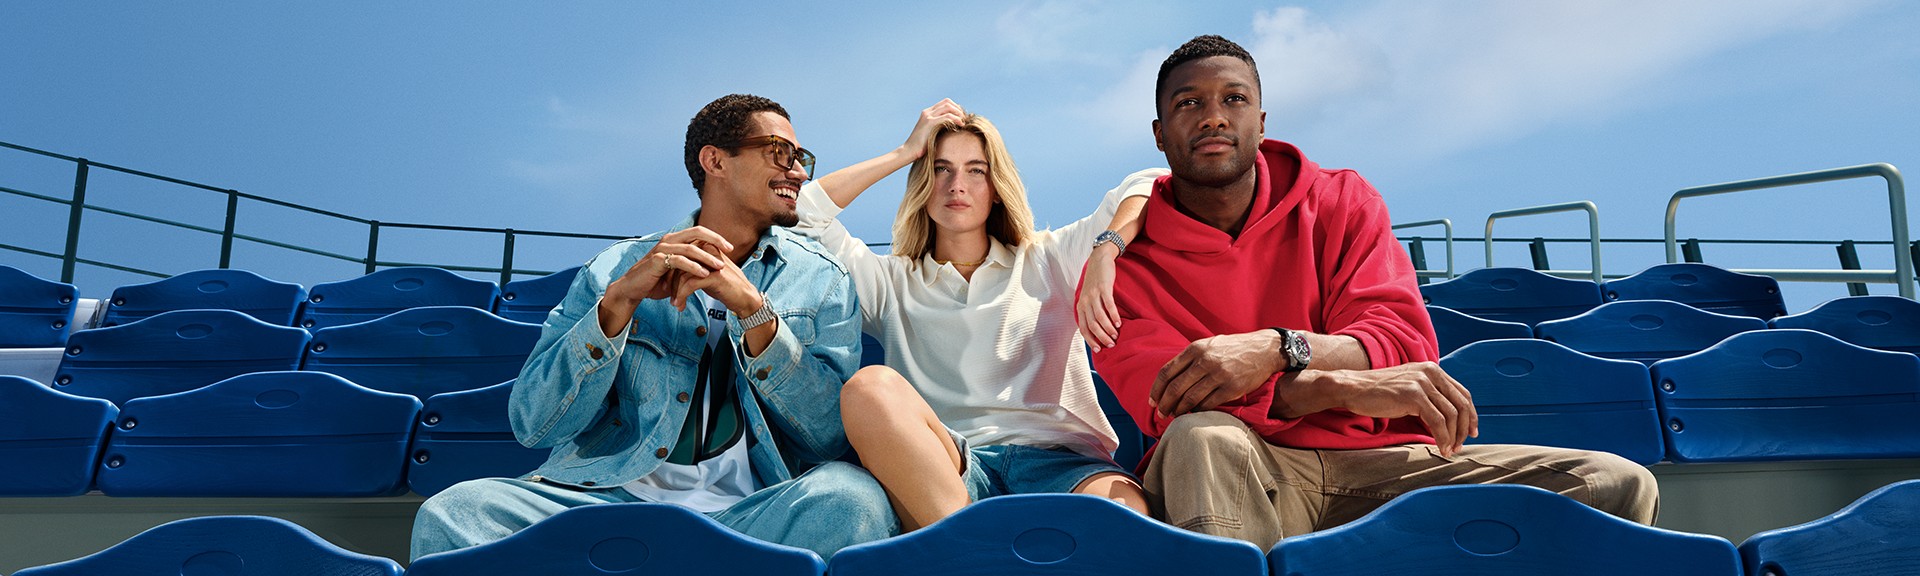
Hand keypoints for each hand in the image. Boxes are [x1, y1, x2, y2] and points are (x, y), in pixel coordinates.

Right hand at [596, 227, 732, 336]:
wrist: (634, 289)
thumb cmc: (657, 281)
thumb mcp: (678, 272)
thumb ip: (692, 266)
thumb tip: (713, 267)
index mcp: (675, 239)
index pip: (698, 231)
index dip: (715, 237)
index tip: (730, 247)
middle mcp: (669, 240)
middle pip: (697, 232)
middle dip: (715, 240)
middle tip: (730, 250)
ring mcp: (662, 248)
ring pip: (690, 248)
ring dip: (707, 257)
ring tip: (720, 267)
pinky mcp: (657, 260)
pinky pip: (679, 261)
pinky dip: (693, 267)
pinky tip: (704, 274)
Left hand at [671, 249, 762, 316]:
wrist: (745, 298)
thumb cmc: (725, 287)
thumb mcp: (707, 272)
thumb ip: (694, 266)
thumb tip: (673, 269)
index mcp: (706, 247)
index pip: (681, 255)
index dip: (670, 270)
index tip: (666, 285)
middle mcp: (709, 251)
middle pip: (679, 264)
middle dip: (670, 281)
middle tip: (666, 294)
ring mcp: (712, 263)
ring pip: (682, 275)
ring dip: (675, 291)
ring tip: (674, 303)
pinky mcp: (715, 276)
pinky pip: (690, 284)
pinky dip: (682, 296)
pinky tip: (680, 305)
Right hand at [903, 99, 965, 158]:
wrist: (909, 151)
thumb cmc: (920, 147)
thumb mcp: (931, 133)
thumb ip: (939, 128)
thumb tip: (952, 128)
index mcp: (927, 113)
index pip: (944, 103)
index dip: (955, 108)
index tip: (961, 117)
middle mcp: (927, 112)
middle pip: (947, 102)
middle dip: (958, 109)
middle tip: (964, 119)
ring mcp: (928, 116)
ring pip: (948, 107)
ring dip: (958, 113)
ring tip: (963, 122)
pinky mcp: (929, 123)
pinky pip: (947, 116)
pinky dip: (956, 119)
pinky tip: (960, 124)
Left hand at [1077, 243, 1122, 350]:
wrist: (1099, 260)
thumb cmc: (1096, 282)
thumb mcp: (1089, 297)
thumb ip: (1091, 311)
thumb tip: (1098, 329)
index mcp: (1080, 306)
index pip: (1083, 328)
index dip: (1091, 340)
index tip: (1099, 350)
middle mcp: (1085, 302)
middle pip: (1092, 325)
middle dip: (1102, 337)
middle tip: (1111, 344)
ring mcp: (1094, 295)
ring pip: (1100, 317)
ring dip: (1108, 328)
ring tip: (1116, 335)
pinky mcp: (1103, 288)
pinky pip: (1108, 305)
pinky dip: (1114, 315)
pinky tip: (1119, 322)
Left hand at [1151, 331, 1285, 417]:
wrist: (1264, 350)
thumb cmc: (1233, 348)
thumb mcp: (1209, 344)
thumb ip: (1190, 358)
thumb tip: (1168, 378)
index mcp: (1196, 349)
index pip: (1166, 372)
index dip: (1156, 389)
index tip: (1152, 401)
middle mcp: (1205, 361)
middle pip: (1175, 388)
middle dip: (1164, 404)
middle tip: (1161, 414)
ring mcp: (1218, 375)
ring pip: (1190, 399)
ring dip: (1179, 411)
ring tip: (1175, 416)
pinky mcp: (1231, 389)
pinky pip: (1208, 405)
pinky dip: (1197, 411)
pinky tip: (1193, 414)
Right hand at [1314, 362, 1477, 455]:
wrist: (1353, 387)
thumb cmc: (1378, 392)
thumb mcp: (1409, 386)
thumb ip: (1429, 394)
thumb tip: (1447, 418)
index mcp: (1433, 369)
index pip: (1463, 394)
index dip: (1471, 415)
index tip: (1471, 432)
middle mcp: (1431, 372)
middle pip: (1461, 404)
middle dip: (1464, 429)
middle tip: (1460, 446)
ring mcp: (1422, 382)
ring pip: (1451, 414)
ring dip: (1453, 437)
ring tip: (1448, 450)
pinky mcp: (1413, 395)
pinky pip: (1437, 421)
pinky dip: (1442, 437)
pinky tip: (1440, 448)